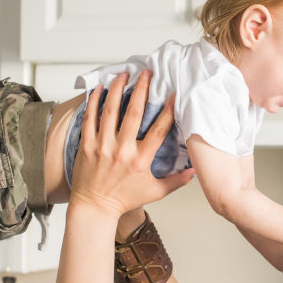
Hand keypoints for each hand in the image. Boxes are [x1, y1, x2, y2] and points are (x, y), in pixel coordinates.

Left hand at [70, 71, 192, 216]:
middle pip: (134, 112)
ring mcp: (103, 146)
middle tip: (146, 73)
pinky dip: (94, 101)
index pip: (158, 129)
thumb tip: (195, 171)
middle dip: (142, 89)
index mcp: (141, 160)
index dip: (167, 109)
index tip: (173, 93)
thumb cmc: (124, 200)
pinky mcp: (86, 145)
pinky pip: (90, 118)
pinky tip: (100, 88)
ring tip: (124, 74)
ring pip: (110, 110)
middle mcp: (122, 150)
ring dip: (118, 89)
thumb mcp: (155, 192)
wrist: (94, 208)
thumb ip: (176, 181)